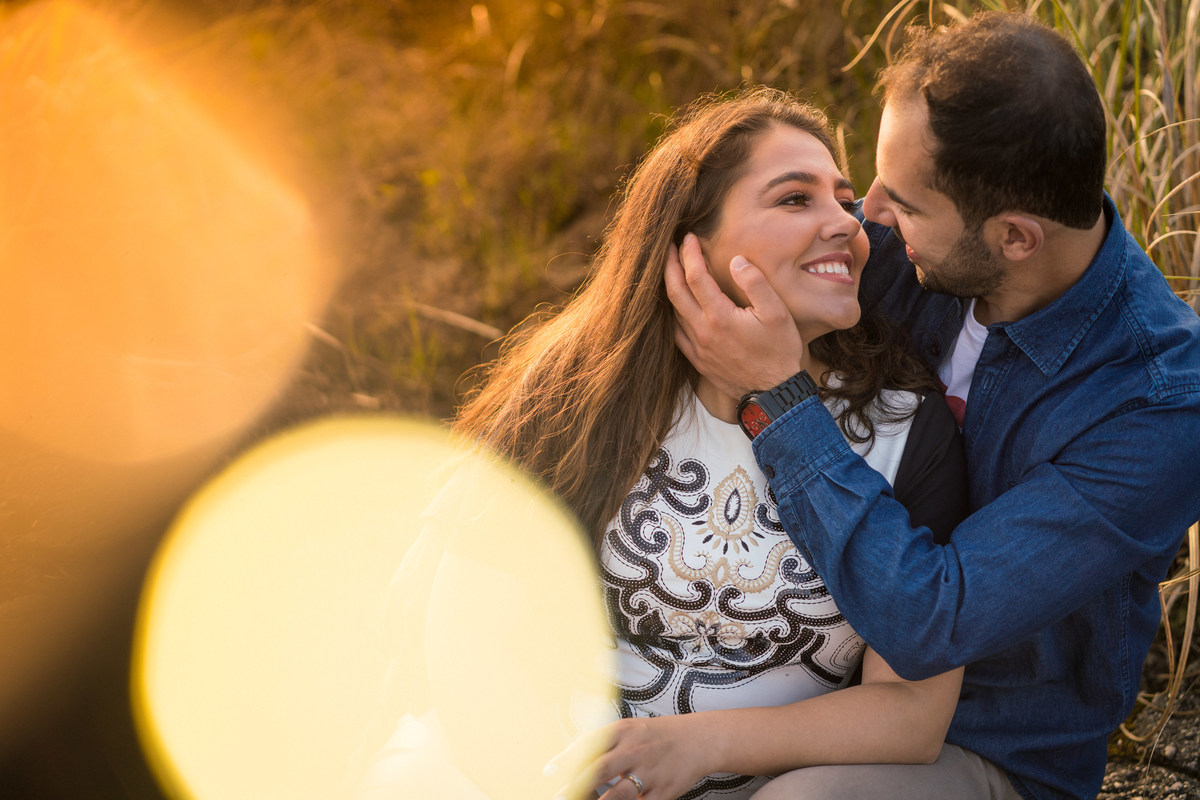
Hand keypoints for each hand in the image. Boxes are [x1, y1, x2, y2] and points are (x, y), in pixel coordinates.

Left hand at [547, 716, 713, 799]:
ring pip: (619, 793)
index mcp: (623, 730)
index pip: (589, 743)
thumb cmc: (657, 735)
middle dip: (576, 784)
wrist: (699, 739)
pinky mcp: (663, 791)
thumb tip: (572, 759)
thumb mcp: (630, 729)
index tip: (547, 771)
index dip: (566, 758)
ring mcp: (650, 772)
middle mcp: (635, 749)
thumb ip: (604, 742)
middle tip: (559, 796)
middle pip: (600, 768)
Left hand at [665, 233, 807, 398]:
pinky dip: (673, 314)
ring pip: (673, 312)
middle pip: (675, 292)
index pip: (695, 277)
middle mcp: (702, 331)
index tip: (689, 237)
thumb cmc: (779, 352)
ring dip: (670, 288)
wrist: (774, 394)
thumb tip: (735, 261)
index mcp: (719, 316)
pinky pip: (677, 333)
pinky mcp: (698, 360)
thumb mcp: (777, 313)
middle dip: (670, 265)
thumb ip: (755, 283)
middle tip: (669, 247)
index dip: (689, 254)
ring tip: (672, 270)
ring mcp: (698, 348)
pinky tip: (677, 306)